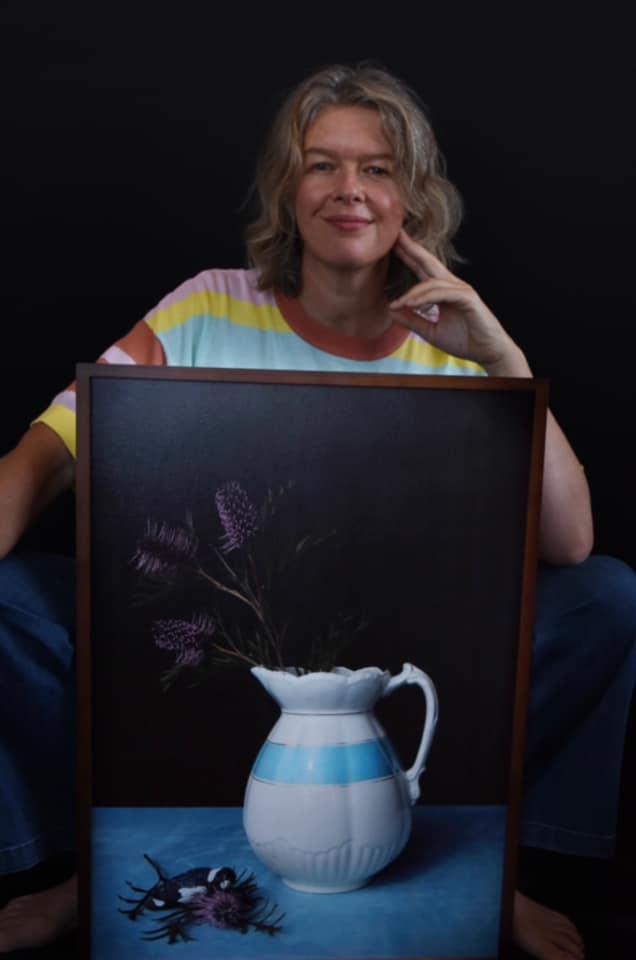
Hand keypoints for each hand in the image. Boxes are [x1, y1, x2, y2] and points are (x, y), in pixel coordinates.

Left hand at [389, 229, 520, 370]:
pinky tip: (411, 304)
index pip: (422, 269)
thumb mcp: (430, 331)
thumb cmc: (464, 341)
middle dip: (412, 249)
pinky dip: (425, 298)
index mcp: (443, 291)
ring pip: (432, 283)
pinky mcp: (468, 298)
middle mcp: (452, 286)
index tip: (392, 245)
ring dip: (413, 292)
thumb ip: (412, 320)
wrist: (488, 352)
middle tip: (395, 236)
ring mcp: (461, 290)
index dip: (408, 256)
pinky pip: (442, 294)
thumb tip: (391, 311)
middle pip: (428, 263)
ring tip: (398, 303)